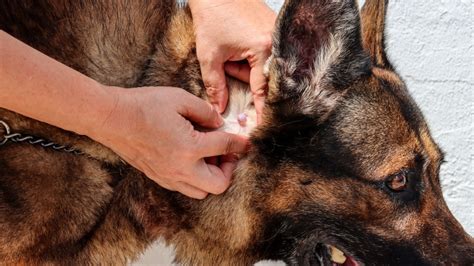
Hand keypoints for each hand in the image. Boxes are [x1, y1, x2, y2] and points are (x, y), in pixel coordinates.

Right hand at [91, 87, 248, 198]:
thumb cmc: (144, 105)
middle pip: (219, 184)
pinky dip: (195, 178)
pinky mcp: (158, 177)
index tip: (246, 142)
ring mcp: (168, 176)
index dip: (240, 143)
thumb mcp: (180, 99)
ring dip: (212, 176)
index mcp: (189, 147)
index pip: (225, 148)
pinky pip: (184, 187)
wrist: (111, 118)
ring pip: (201, 191)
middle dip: (229, 168)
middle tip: (226, 152)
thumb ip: (205, 112)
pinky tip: (191, 159)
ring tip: (208, 156)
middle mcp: (180, 168)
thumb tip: (219, 123)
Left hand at [189, 0, 275, 122]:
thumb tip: (220, 109)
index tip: (262, 125)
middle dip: (242, 74)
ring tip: (230, 48)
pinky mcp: (276, 28)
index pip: (262, 88)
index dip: (261, 108)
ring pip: (265, 65)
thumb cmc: (211, 18)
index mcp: (263, 49)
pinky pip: (267, 54)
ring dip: (246, 65)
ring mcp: (279, 33)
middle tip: (227, 62)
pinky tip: (238, 44)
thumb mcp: (209, 55)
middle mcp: (277, 41)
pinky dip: (252, 56)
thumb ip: (216, 86)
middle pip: (264, 76)